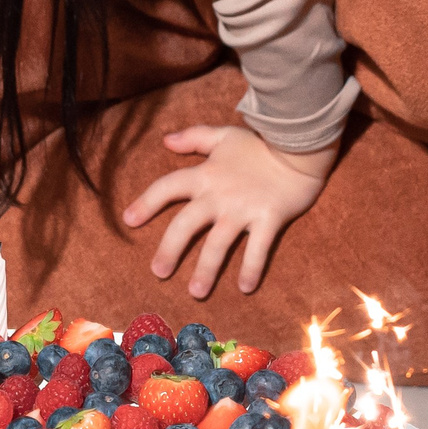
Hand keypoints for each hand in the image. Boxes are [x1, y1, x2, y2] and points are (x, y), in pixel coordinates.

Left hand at [123, 127, 331, 296]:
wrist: (299, 145)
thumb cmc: (259, 143)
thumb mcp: (223, 136)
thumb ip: (194, 137)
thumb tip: (165, 141)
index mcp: (205, 175)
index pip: (167, 187)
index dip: (146, 202)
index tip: (128, 220)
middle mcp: (219, 195)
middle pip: (185, 224)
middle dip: (169, 249)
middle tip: (158, 272)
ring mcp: (243, 209)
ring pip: (218, 244)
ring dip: (206, 270)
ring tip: (195, 292)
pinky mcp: (268, 219)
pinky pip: (257, 249)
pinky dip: (251, 268)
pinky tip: (244, 288)